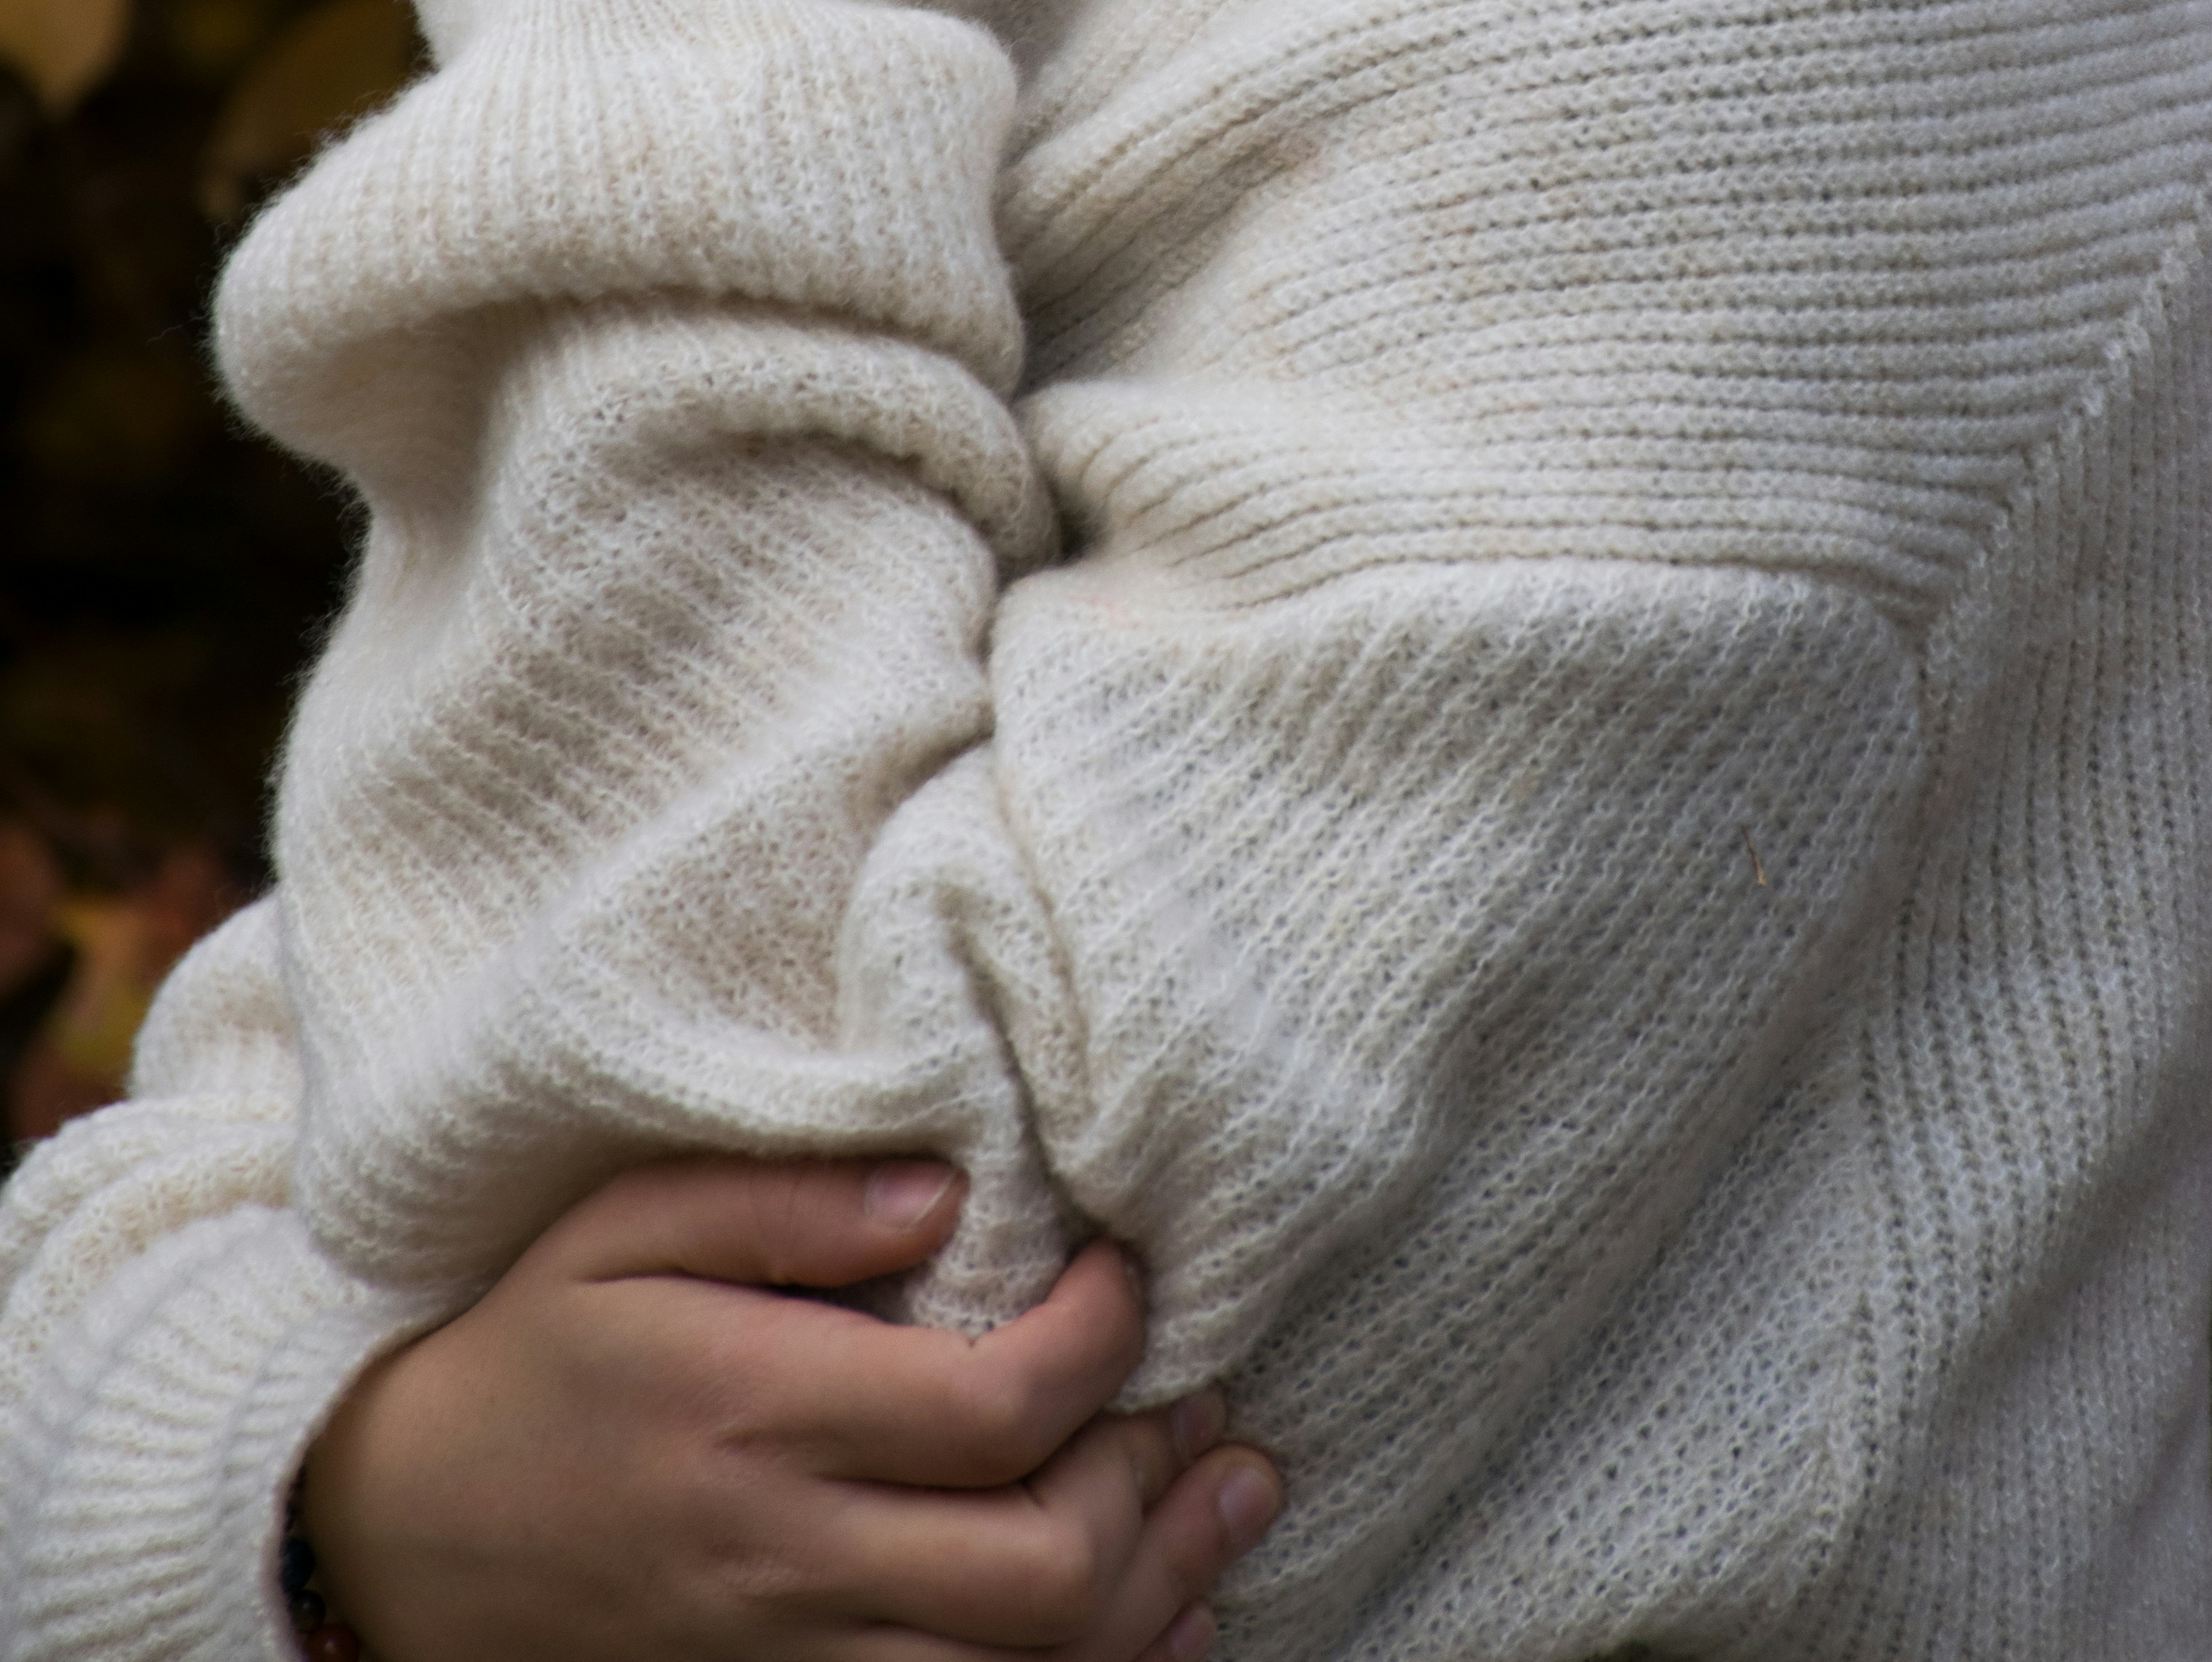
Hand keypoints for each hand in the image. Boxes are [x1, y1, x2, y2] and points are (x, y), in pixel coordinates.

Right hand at [298, 1157, 1280, 1661]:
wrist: (391, 1539)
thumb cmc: (525, 1358)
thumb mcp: (617, 1228)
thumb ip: (780, 1198)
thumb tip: (948, 1187)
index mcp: (757, 1411)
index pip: (997, 1402)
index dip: (1107, 1339)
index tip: (1135, 1276)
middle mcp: (787, 1555)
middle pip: (1043, 1565)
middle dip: (1155, 1479)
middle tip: (1202, 1394)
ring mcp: (789, 1659)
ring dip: (1159, 1586)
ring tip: (1231, 1491)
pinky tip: (1161, 1619)